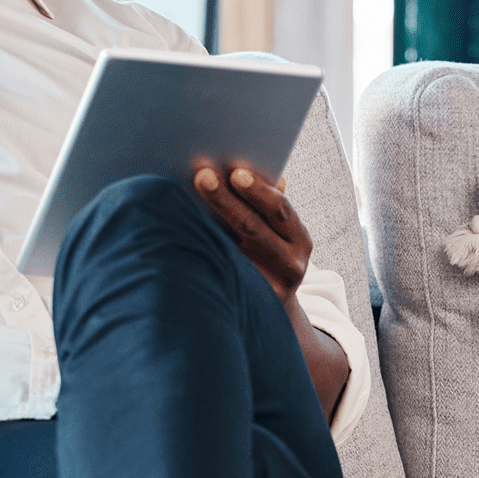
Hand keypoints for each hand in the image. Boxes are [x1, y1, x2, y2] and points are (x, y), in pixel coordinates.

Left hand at [193, 165, 311, 302]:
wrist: (267, 308)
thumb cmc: (265, 255)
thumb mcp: (276, 233)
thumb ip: (266, 205)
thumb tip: (249, 170)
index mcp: (299, 239)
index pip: (279, 209)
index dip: (258, 190)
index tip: (236, 172)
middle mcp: (289, 263)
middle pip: (252, 227)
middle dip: (226, 200)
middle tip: (203, 177)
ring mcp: (268, 285)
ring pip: (231, 251)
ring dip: (206, 224)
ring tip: (182, 202)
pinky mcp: (245, 300)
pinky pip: (218, 272)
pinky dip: (198, 252)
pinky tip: (179, 234)